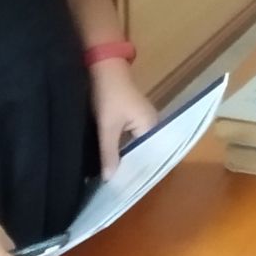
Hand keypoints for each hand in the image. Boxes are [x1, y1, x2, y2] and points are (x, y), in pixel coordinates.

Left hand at [91, 62, 158, 178]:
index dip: (135, 172)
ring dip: (126, 159)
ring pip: (136, 146)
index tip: (123, 189)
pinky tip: (114, 161)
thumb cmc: (108, 94)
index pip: (148, 157)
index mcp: (152, 126)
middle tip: (117, 188)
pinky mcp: (133, 117)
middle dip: (130, 168)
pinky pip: (131, 139)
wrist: (102, 66)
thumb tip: (110, 180)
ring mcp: (143, 120)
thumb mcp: (107, 126)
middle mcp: (153, 124)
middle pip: (144, 152)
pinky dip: (123, 149)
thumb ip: (109, 153)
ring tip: (115, 179)